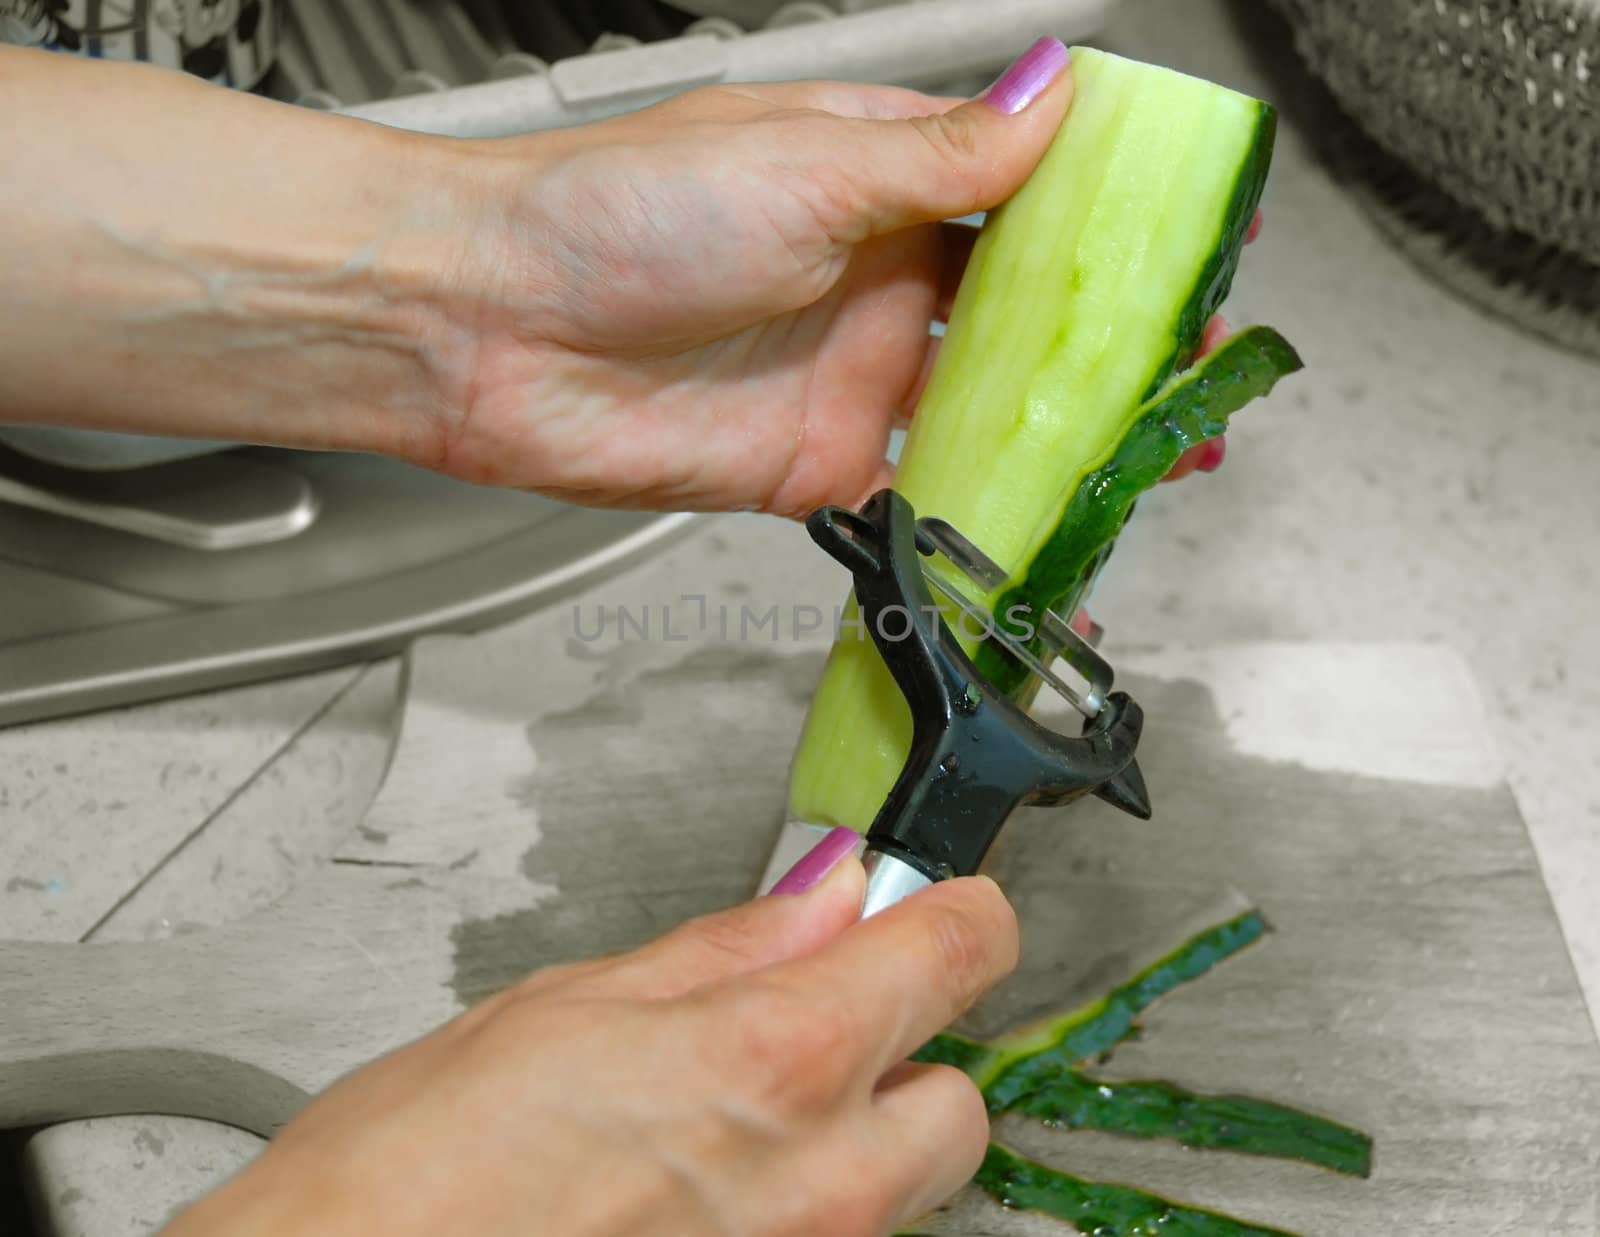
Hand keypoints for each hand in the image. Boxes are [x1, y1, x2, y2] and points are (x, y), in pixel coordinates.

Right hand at [162, 850, 1018, 1236]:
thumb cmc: (414, 1177)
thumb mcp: (567, 1005)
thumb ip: (724, 951)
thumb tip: (819, 899)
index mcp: (775, 1061)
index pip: (955, 953)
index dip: (958, 911)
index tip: (942, 902)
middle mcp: (818, 1185)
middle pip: (958, 1098)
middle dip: (907, 1053)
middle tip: (815, 1025)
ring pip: (903, 1191)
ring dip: (852, 1144)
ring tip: (728, 1123)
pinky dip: (793, 1213)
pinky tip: (695, 1194)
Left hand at [426, 41, 1254, 513]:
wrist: (494, 331)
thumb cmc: (614, 213)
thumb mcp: (806, 164)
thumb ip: (944, 154)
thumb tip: (1055, 90)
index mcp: (875, 178)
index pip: (1027, 194)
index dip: (1115, 220)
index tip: (1200, 239)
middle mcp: (870, 275)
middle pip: (1024, 311)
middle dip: (1114, 341)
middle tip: (1197, 370)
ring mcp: (847, 373)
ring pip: (988, 405)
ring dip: (1070, 429)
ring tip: (1156, 452)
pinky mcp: (813, 463)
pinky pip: (917, 493)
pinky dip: (980, 512)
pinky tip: (1044, 520)